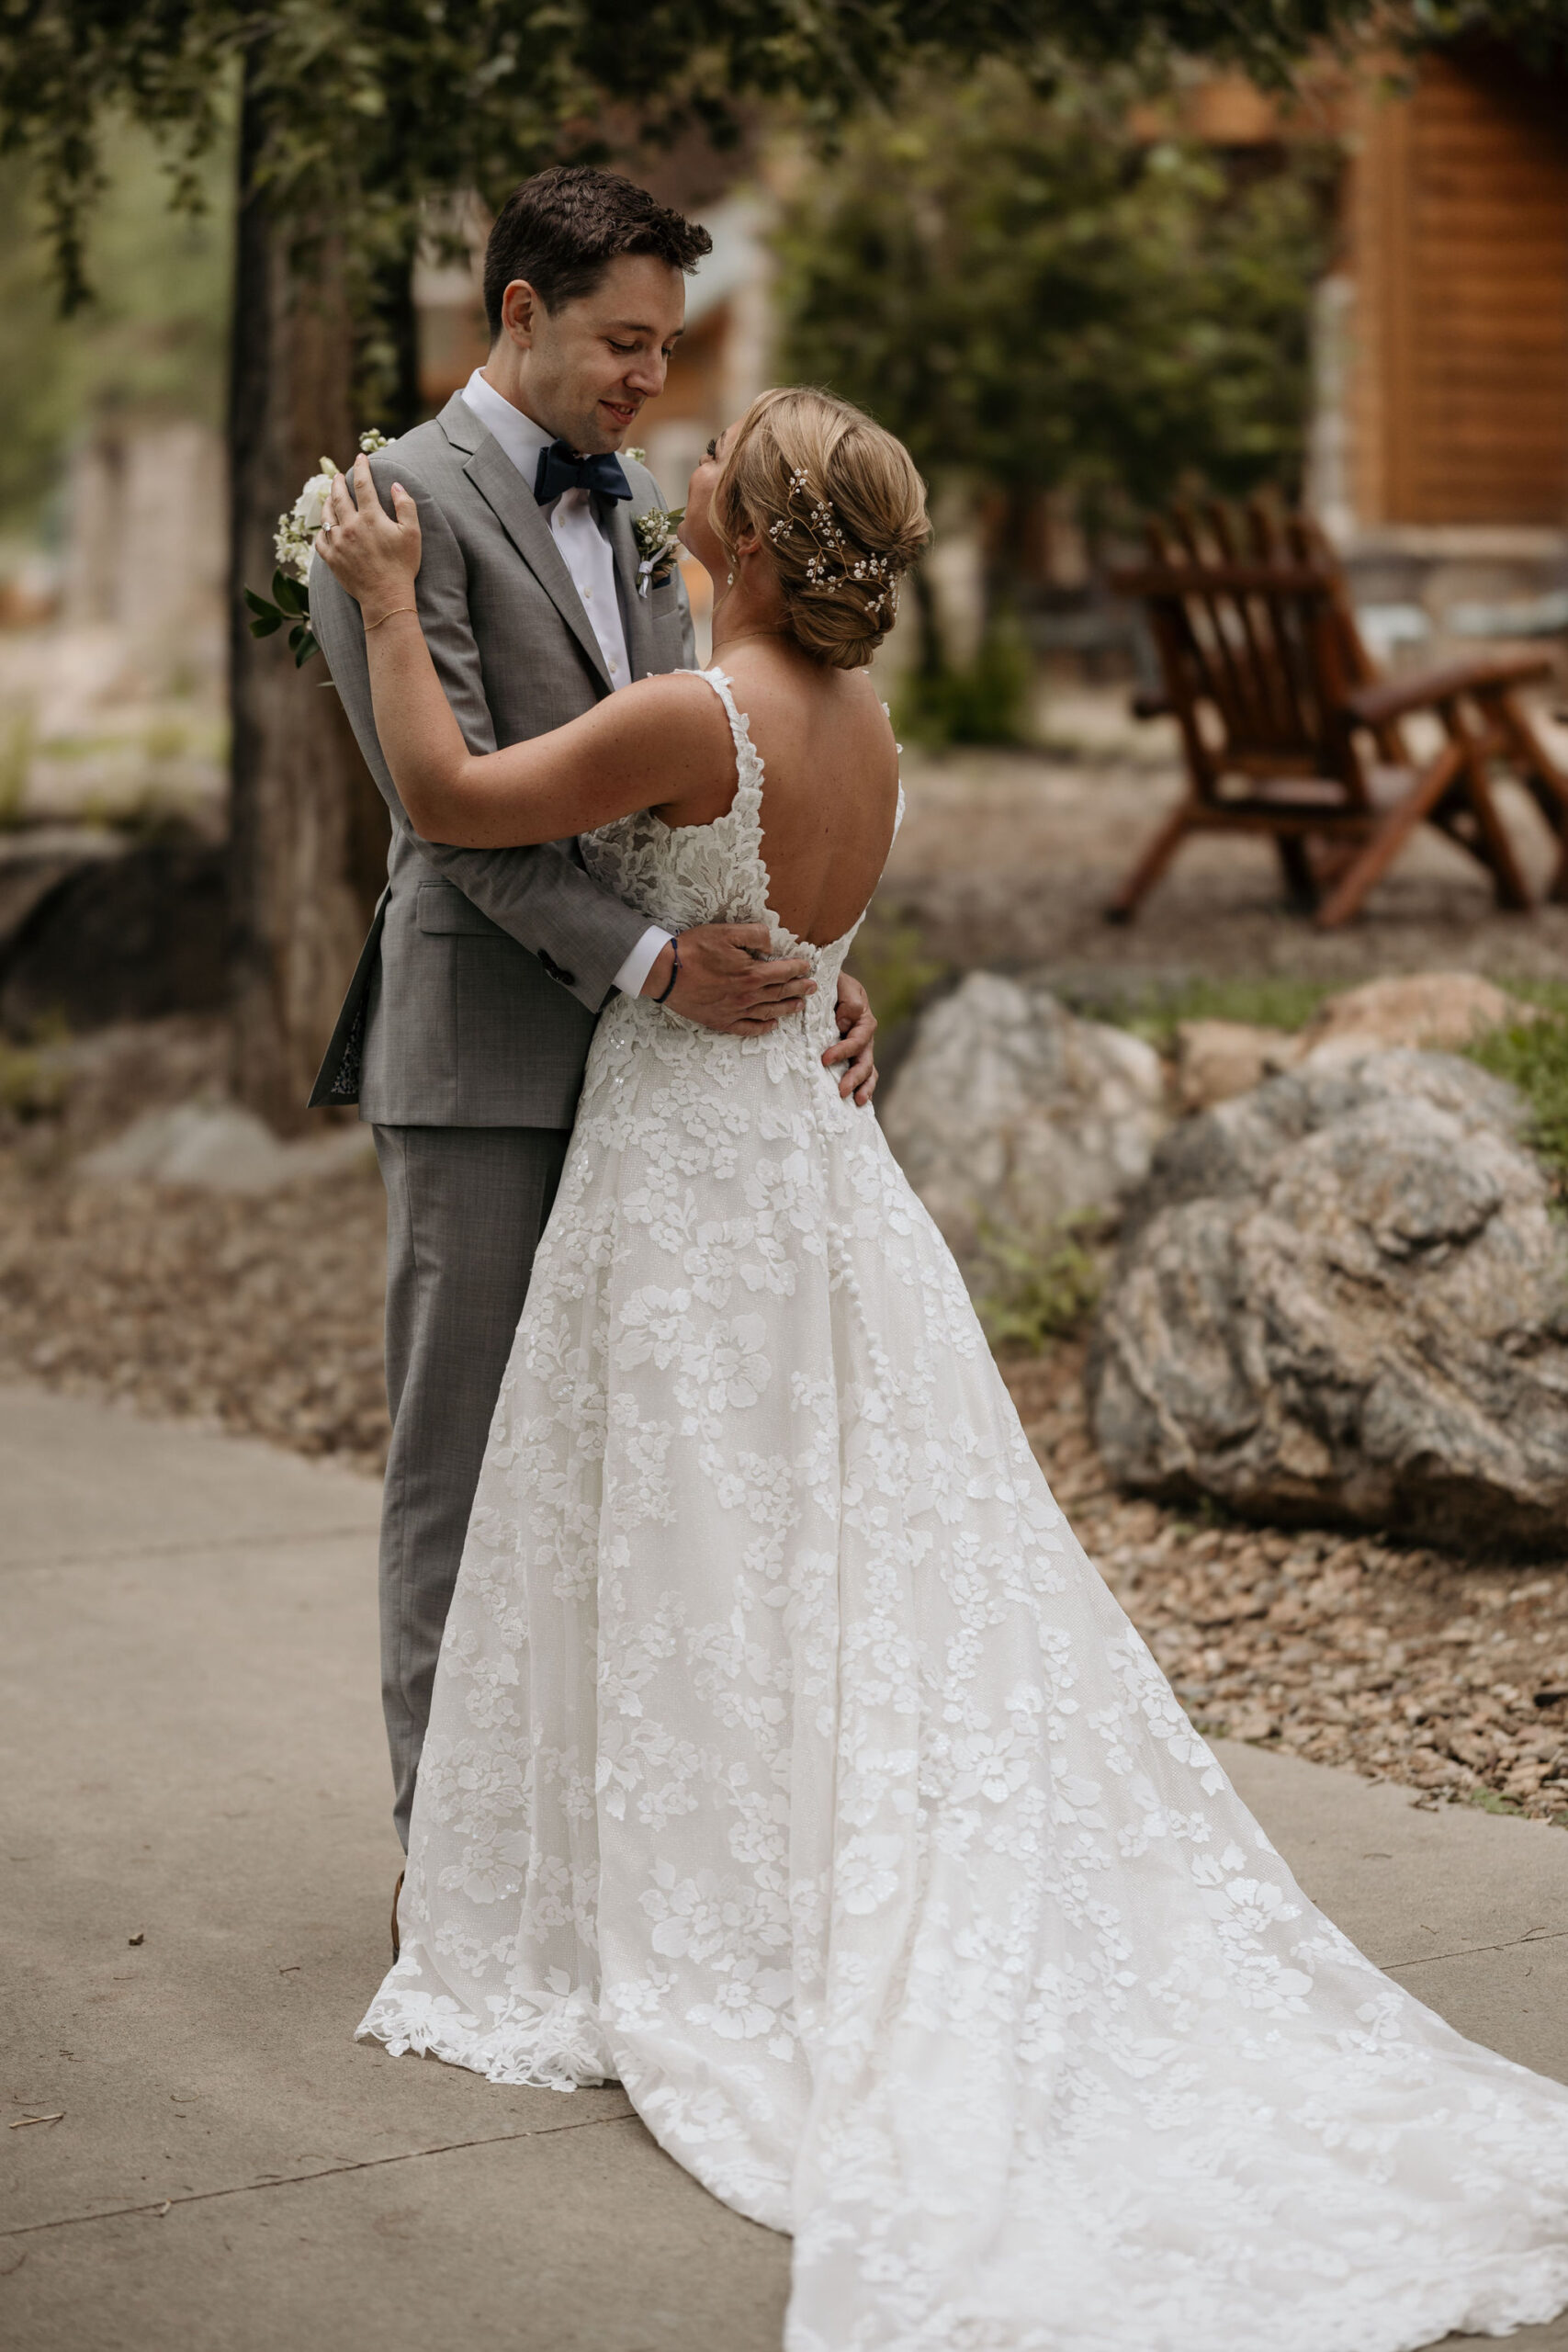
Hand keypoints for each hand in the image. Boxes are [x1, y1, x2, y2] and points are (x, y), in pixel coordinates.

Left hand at [316, 452, 421, 621]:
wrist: (386, 597)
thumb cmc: (403, 566)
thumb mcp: (413, 534)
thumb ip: (405, 505)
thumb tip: (395, 485)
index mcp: (371, 517)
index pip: (362, 483)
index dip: (361, 467)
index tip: (360, 457)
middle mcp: (350, 526)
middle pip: (338, 495)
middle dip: (337, 481)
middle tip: (337, 475)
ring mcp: (338, 542)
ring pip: (326, 514)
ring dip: (327, 502)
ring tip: (329, 496)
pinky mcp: (331, 558)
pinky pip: (320, 538)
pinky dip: (322, 530)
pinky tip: (326, 527)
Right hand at [643, 924, 814, 1032]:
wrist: (664, 973)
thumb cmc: (693, 949)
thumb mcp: (726, 931)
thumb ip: (754, 935)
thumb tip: (771, 944)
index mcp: (751, 973)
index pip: (783, 972)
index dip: (798, 969)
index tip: (807, 967)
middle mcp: (747, 995)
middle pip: (780, 993)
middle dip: (799, 989)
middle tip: (812, 988)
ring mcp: (735, 1011)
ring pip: (768, 1012)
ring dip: (787, 1008)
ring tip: (800, 1006)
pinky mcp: (721, 1021)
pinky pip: (748, 1029)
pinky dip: (763, 1028)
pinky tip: (772, 1025)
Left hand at [823, 970, 877, 1104]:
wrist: (826, 984)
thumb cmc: (832, 983)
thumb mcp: (841, 983)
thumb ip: (848, 999)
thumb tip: (845, 1023)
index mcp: (864, 1019)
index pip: (857, 1040)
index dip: (843, 1051)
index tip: (825, 1059)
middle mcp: (865, 1037)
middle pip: (865, 1061)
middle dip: (855, 1077)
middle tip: (841, 1091)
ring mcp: (861, 1049)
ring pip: (868, 1071)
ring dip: (863, 1087)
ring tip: (857, 1102)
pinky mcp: (852, 1057)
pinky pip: (862, 1074)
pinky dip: (862, 1088)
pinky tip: (855, 1104)